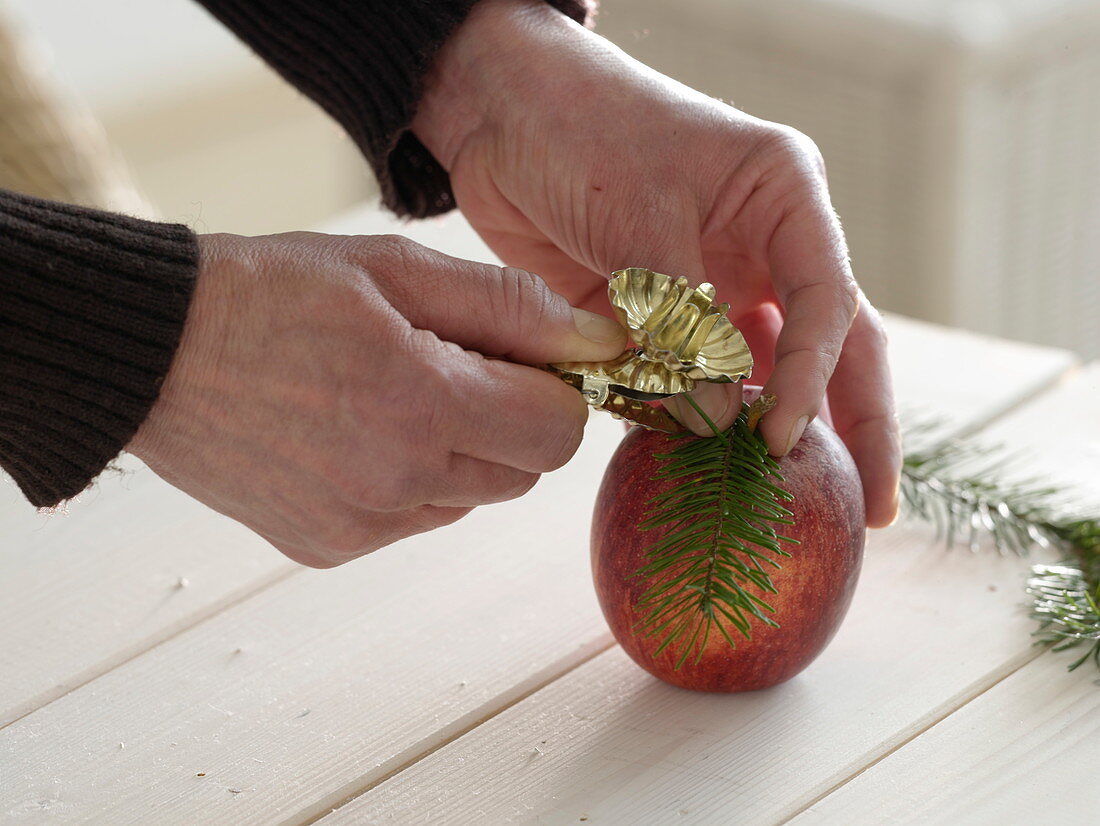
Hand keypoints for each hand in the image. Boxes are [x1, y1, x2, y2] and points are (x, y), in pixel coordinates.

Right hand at [128, 232, 624, 566]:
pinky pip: (415, 519)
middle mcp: (397, 482)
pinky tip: (355, 431)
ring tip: (392, 393)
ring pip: (473, 497)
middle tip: (449, 365)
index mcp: (420, 405)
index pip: (560, 431)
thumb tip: (602, 343)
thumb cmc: (274, 292)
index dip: (557, 389)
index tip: (525, 358)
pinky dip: (411, 480)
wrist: (155, 351)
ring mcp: (360, 525)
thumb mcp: (396, 269)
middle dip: (512, 419)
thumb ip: (511, 307)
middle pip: (525, 472)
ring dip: (462, 451)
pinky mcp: (328, 548)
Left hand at [413, 0, 900, 526]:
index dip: (815, 377)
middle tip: (875, 511)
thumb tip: (720, 423)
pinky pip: (686, 381)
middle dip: (856, 427)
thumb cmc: (578, 129)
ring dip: (766, 434)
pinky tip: (696, 469)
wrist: (499, 116)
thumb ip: (681, 320)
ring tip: (781, 505)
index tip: (781, 438)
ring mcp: (710, 285)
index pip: (828, 300)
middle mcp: (761, 247)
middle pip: (831, 346)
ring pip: (758, 374)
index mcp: (783, 198)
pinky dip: (689, 423)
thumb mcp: (639, 216)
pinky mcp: (657, 316)